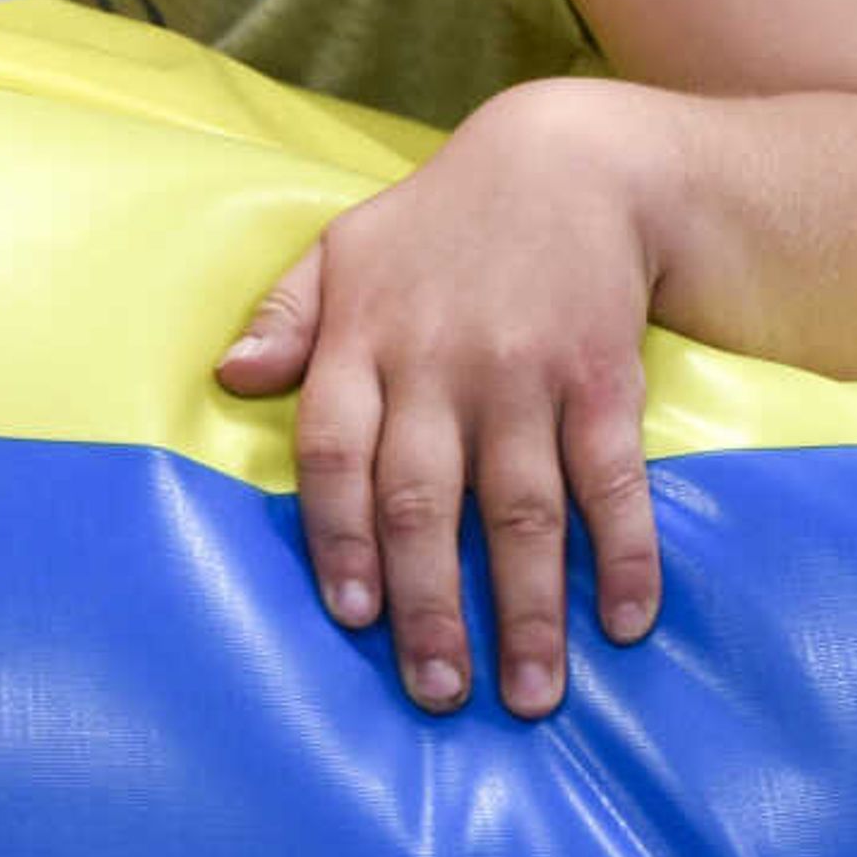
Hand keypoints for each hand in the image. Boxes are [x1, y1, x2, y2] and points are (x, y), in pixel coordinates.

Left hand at [211, 77, 663, 720]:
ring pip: (521, 510)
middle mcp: (439, 365)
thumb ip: (285, 318)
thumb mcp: (343, 249)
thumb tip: (230, 379)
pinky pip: (611, 480)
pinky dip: (625, 553)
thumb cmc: (438, 222)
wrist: (568, 161)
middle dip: (429, 607)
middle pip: (423, 502)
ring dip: (527, 609)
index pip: (333, 452)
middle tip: (437, 692)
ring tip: (532, 696)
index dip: (338, 536)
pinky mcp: (602, 379)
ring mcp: (524, 375)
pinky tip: (626, 623)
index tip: (350, 614)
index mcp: (364, 339)